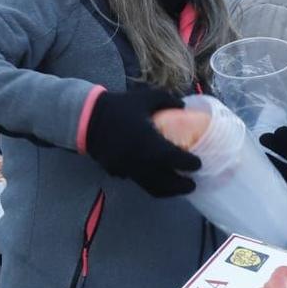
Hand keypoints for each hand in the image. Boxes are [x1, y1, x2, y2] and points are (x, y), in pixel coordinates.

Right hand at [85, 83, 199, 197]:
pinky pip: (140, 182)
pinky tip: (157, 179)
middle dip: (182, 186)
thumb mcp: (145, 97)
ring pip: (153, 188)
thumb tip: (183, 106)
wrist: (88, 119)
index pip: (176, 159)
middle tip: (193, 184)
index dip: (190, 163)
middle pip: (167, 182)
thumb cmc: (119, 107)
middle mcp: (142, 161)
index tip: (198, 163)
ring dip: (168, 191)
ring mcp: (129, 170)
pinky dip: (152, 184)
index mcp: (150, 143)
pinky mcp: (119, 173)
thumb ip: (167, 100)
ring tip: (178, 188)